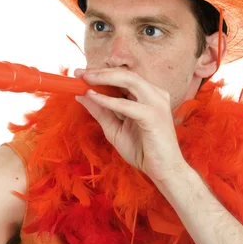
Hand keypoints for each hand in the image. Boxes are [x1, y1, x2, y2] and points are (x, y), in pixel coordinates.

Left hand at [74, 68, 188, 183]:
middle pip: (125, 74)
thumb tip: (81, 95)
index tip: (79, 73)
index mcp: (147, 95)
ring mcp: (156, 103)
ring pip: (129, 81)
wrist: (163, 171)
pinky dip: (108, 100)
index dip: (101, 73)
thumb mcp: (114, 128)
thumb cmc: (142, 150)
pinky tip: (93, 96)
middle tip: (79, 73)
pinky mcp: (153, 116)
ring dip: (105, 78)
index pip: (123, 77)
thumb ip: (100, 111)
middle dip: (100, 72)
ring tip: (86, 80)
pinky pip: (127, 105)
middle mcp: (154, 94)